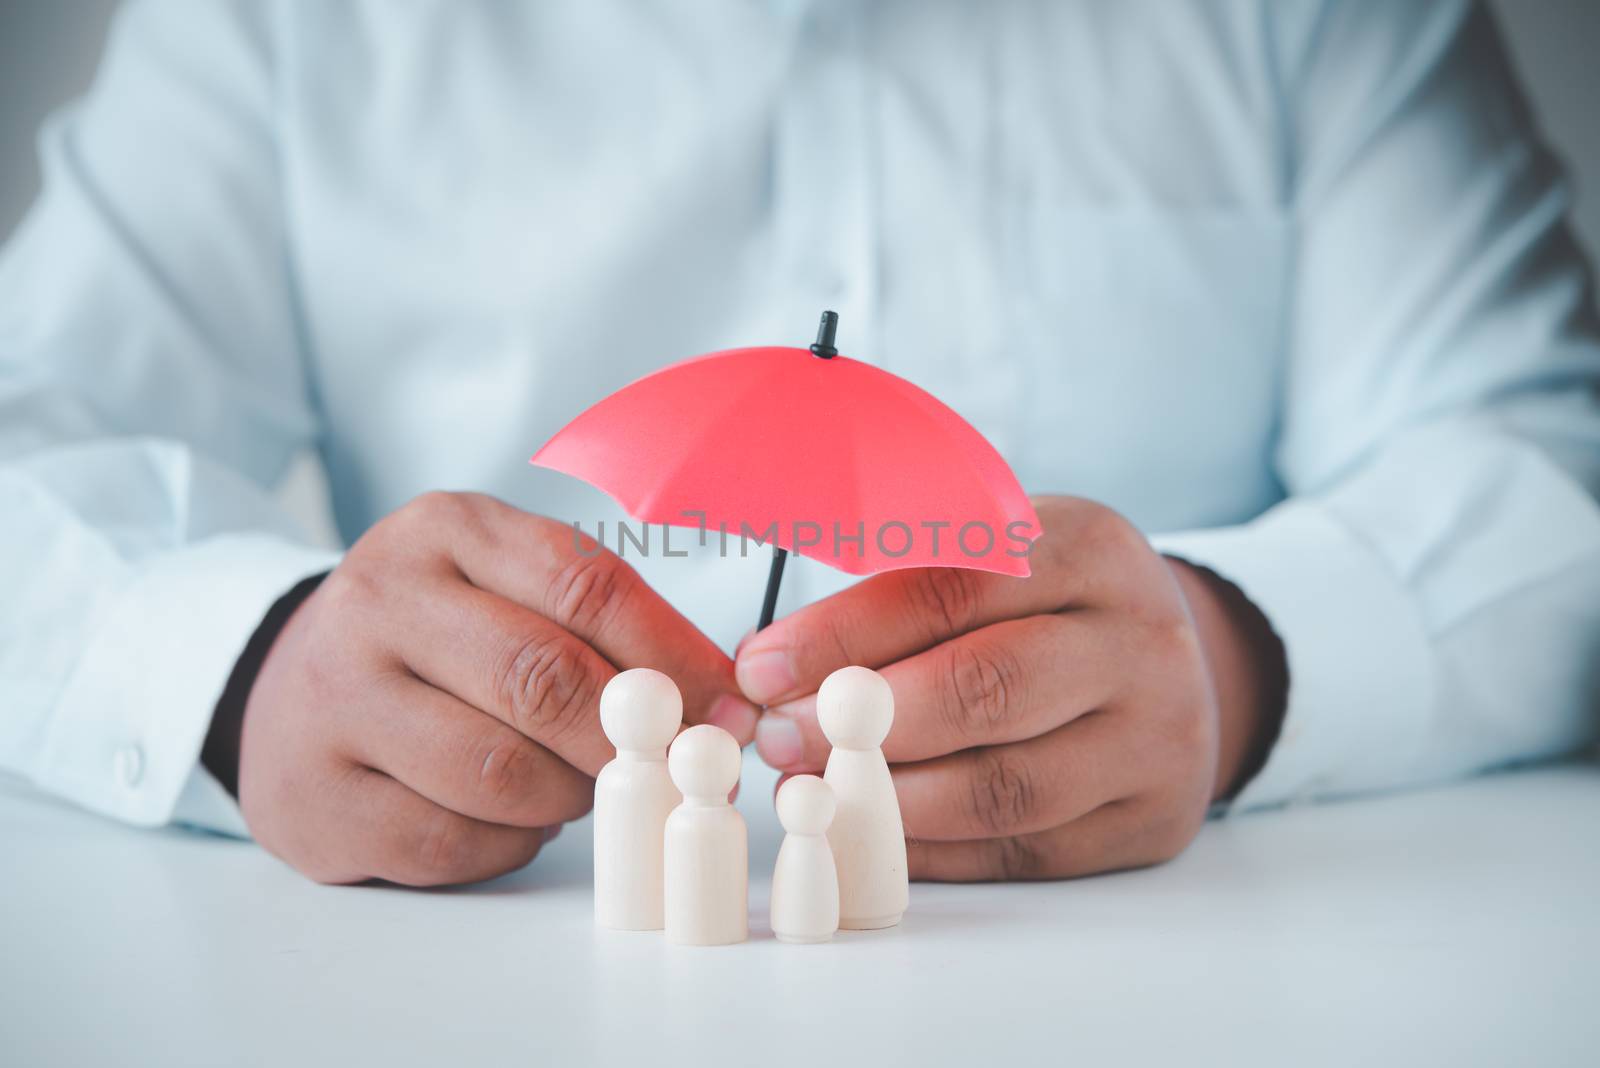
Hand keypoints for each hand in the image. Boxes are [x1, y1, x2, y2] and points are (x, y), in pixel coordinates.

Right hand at [239, 492, 755, 885]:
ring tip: (574, 783)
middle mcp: (378, 602)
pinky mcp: (313, 799)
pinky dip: (508, 843)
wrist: (285, 684)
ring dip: (567, 795)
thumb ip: (607, 623)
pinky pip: (449, 843)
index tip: (728, 706)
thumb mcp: (509, 585)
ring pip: (499, 773)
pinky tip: (512, 818)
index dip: (674, 655)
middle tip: (672, 767)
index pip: (585, 586)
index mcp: (445, 530)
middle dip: (627, 737)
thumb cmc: (436, 636)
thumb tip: (721, 699)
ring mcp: (333, 701)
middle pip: (542, 680)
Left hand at [737, 496, 1284, 880]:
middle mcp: (1139, 643)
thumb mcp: (1001, 553)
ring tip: (814, 787)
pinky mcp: (1150, 822)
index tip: (762, 668)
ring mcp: (1156, 740)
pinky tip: (871, 830)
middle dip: (862, 722)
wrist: (1180, 661)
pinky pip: (1021, 850)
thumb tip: (774, 667)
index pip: (953, 590)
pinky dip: (931, 850)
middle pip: (987, 689)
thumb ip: (904, 589)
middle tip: (779, 737)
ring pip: (1004, 789)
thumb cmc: (1052, 602)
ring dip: (888, 799)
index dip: (844, 635)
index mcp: (1090, 550)